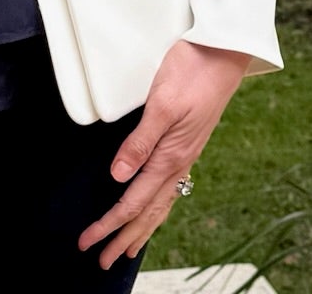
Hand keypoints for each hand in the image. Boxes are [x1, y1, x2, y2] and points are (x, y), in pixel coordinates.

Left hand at [77, 40, 250, 270]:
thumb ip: (140, 141)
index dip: (109, 224)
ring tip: (126, 249)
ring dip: (140, 228)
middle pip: (147, 211)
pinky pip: (169, 189)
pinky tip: (153, 211)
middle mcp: (179, 162)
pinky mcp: (187, 145)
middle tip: (101, 259)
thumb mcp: (162, 103)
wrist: (223, 53)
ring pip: (160, 204)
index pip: (133, 200)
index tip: (88, 241)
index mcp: (170, 156)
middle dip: (123, 237)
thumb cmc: (192, 72)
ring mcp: (185, 155)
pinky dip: (157, 208)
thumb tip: (118, 176)